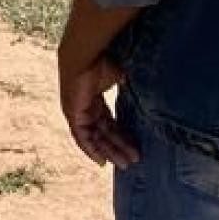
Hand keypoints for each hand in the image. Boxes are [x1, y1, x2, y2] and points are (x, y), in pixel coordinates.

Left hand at [59, 51, 138, 166]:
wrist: (86, 57)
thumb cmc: (103, 62)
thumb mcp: (119, 76)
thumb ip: (128, 85)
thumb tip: (145, 88)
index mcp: (95, 98)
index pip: (108, 122)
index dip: (120, 135)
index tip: (133, 146)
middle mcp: (86, 108)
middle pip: (104, 132)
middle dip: (119, 146)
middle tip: (133, 159)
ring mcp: (78, 112)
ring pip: (95, 137)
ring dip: (109, 151)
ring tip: (125, 163)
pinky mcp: (73, 116)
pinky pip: (82, 138)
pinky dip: (91, 150)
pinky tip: (102, 161)